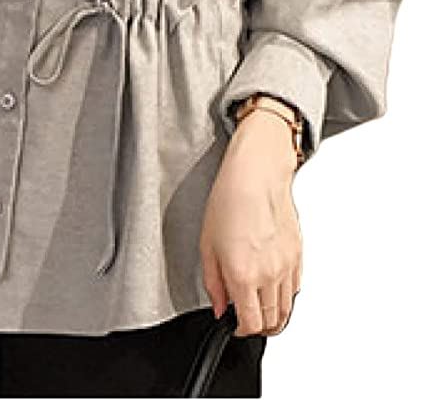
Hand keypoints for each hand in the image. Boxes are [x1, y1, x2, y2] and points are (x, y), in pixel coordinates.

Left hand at [199, 110, 302, 337]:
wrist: (256, 174)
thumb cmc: (229, 200)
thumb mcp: (207, 244)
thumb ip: (213, 283)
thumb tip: (220, 307)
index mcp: (243, 275)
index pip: (250, 324)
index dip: (240, 330)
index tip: (234, 324)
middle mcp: (270, 275)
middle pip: (272, 322)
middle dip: (258, 326)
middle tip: (245, 318)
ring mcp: (287, 266)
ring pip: (287, 310)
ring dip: (273, 315)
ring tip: (258, 305)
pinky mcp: (298, 256)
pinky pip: (295, 289)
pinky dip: (285, 296)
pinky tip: (271, 286)